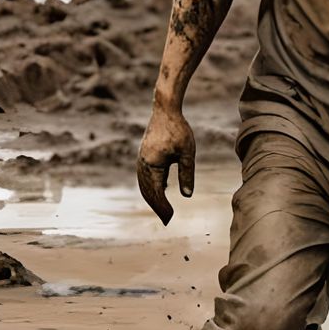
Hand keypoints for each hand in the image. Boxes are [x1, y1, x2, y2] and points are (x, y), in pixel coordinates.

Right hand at [137, 105, 194, 224]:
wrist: (165, 110)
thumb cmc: (179, 130)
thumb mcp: (187, 153)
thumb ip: (186, 174)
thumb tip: (187, 195)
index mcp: (151, 164)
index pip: (156, 192)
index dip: (162, 207)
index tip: (170, 219)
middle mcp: (142, 163)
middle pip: (147, 191)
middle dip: (156, 206)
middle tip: (167, 220)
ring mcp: (141, 159)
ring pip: (144, 184)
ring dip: (152, 197)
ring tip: (163, 209)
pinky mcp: (144, 155)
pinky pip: (145, 175)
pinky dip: (151, 186)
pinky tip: (162, 189)